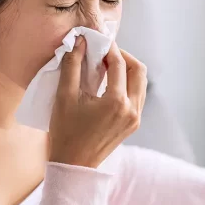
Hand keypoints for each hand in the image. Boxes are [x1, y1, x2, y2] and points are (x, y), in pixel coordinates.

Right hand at [49, 38, 147, 167]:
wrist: (73, 164)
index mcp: (116, 102)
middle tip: (104, 53)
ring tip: (106, 66)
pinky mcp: (133, 124)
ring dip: (127, 70)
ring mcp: (135, 118)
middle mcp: (132, 109)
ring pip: (140, 83)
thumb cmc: (65, 132)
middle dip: (122, 56)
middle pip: (138, 70)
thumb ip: (72, 65)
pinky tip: (110, 83)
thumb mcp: (64, 96)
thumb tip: (80, 41)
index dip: (108, 48)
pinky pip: (137, 96)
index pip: (118, 64)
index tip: (96, 40)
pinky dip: (127, 84)